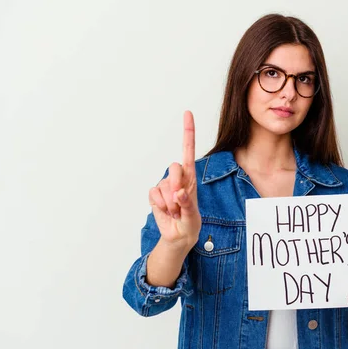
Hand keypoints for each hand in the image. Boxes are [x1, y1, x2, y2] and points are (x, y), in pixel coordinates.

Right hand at [148, 111, 201, 249]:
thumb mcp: (193, 215)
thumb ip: (187, 204)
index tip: (187, 113)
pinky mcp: (155, 194)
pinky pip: (154, 194)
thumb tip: (179, 193)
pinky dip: (160, 205)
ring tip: (176, 211)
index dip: (187, 132)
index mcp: (191, 177)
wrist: (179, 235)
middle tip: (180, 200)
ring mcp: (165, 185)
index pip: (188, 150)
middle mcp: (178, 178)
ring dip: (170, 202)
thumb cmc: (191, 222)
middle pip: (174, 167)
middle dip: (177, 183)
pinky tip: (166, 211)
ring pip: (163, 185)